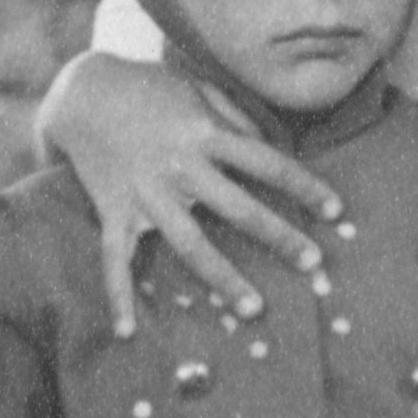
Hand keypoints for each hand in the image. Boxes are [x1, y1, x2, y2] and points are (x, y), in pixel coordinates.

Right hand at [42, 55, 340, 335]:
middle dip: (279, 237)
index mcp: (204, 133)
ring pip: (190, 243)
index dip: (304, 186)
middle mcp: (180, 166)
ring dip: (223, 278)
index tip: (336, 211)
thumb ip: (234, 116)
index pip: (267, 163)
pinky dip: (119, 296)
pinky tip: (129, 332)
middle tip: (314, 266)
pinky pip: (115, 259)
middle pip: (239, 208)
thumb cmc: (148, 86)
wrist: (82, 90)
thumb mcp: (196, 87)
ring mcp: (146, 192)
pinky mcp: (115, 210)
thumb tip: (267, 145)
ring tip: (254, 309)